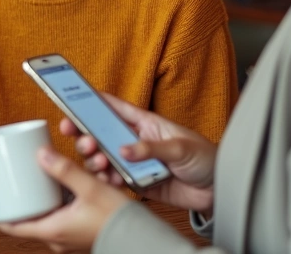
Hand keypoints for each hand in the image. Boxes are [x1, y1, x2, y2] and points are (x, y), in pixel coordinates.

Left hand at [0, 147, 129, 252]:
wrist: (143, 239)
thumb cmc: (119, 219)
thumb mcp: (91, 189)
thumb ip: (66, 170)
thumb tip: (39, 153)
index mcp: (51, 231)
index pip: (10, 225)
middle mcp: (55, 238)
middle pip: (21, 219)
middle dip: (7, 201)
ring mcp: (65, 236)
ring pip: (38, 216)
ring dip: (28, 199)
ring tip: (18, 178)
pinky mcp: (76, 230)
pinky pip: (53, 215)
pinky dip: (46, 201)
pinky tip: (47, 185)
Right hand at [69, 93, 217, 212]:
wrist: (218, 190)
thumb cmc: (206, 159)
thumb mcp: (181, 147)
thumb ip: (151, 148)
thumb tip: (124, 150)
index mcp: (146, 123)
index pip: (114, 108)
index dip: (92, 102)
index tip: (72, 100)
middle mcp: (135, 140)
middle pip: (102, 134)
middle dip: (86, 135)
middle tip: (82, 140)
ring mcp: (135, 162)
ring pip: (104, 157)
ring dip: (95, 159)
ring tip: (99, 162)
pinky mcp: (137, 182)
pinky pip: (114, 179)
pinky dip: (106, 179)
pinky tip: (107, 178)